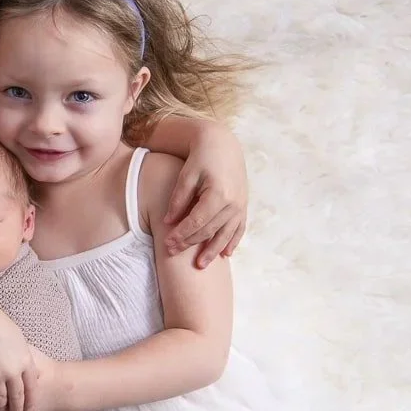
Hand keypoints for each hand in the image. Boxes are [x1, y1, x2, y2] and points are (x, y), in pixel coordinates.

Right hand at [0, 292, 37, 410]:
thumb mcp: (17, 337)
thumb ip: (22, 354)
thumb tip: (25, 364)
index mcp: (25, 360)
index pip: (31, 387)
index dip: (29, 399)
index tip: (28, 406)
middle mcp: (12, 370)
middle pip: (17, 396)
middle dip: (17, 408)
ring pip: (1, 399)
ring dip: (1, 407)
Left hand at [163, 124, 247, 267]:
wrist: (222, 145)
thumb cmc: (201, 158)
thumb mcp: (187, 175)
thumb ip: (178, 199)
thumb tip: (167, 222)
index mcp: (218, 194)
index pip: (197, 222)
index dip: (181, 235)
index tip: (167, 245)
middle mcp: (233, 203)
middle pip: (209, 231)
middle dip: (190, 244)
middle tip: (172, 253)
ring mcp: (241, 206)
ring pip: (226, 234)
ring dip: (212, 251)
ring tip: (200, 265)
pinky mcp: (244, 205)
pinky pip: (239, 229)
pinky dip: (232, 242)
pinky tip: (225, 254)